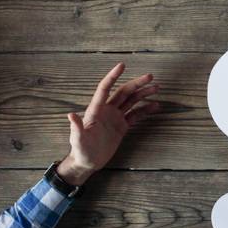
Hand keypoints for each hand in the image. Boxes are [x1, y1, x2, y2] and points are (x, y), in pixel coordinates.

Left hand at [55, 62, 160, 185]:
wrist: (87, 162)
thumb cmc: (81, 151)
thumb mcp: (78, 140)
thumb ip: (76, 127)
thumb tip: (71, 115)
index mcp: (96, 110)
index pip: (105, 88)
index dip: (113, 77)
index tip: (122, 65)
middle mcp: (106, 110)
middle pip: (123, 92)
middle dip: (136, 84)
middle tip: (150, 77)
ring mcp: (115, 118)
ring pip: (131, 101)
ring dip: (143, 94)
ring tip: (156, 88)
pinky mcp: (121, 126)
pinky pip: (135, 115)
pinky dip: (145, 110)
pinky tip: (155, 106)